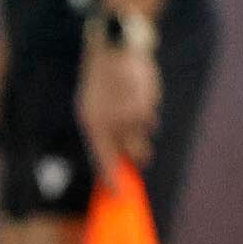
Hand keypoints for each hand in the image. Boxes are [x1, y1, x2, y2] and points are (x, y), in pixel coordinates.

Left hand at [78, 43, 159, 174]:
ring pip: (145, 133)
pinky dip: (146, 108)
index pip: (104, 161)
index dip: (113, 180)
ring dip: (141, 126)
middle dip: (139, 155)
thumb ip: (105, 132)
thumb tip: (120, 157)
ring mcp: (132, 115)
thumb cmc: (99, 80)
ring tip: (130, 103)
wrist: (114, 48)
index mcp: (93, 125)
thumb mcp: (91, 107)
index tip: (120, 195)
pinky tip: (136, 92)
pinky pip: (151, 116)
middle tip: (140, 154)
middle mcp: (114, 124)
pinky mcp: (148, 104)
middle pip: (135, 153)